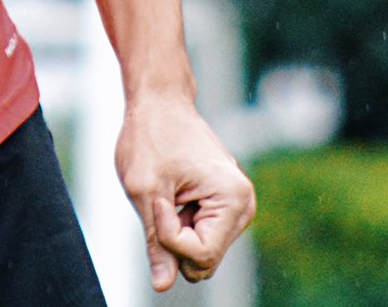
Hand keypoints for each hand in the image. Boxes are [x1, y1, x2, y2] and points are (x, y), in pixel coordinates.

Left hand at [115, 93, 256, 290]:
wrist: (160, 101)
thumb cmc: (152, 136)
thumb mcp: (144, 189)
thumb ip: (156, 242)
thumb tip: (163, 285)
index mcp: (234, 199)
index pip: (200, 256)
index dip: (169, 237)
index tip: (158, 200)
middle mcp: (243, 205)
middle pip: (204, 260)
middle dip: (174, 238)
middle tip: (161, 198)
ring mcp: (235, 206)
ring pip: (199, 250)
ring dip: (176, 229)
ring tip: (168, 191)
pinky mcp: (223, 205)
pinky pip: (198, 235)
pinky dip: (180, 221)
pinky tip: (174, 191)